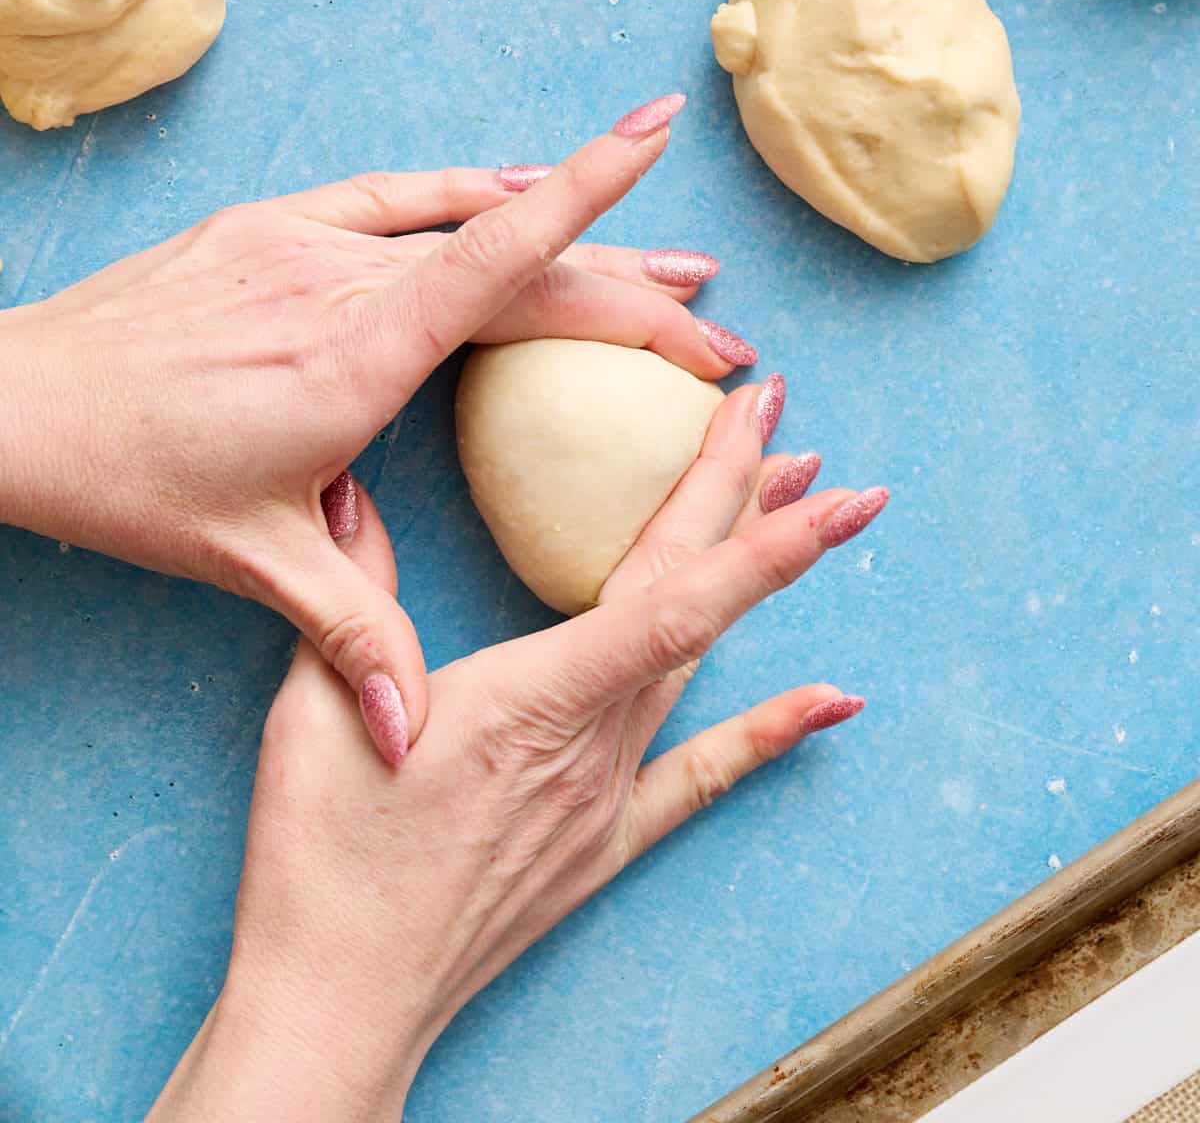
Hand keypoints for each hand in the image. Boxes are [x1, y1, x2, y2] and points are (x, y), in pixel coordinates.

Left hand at [0, 94, 752, 760]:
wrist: (14, 406)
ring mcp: (303, 243)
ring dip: (571, 236)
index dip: (589, 204)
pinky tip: (519, 189)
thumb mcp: (257, 565)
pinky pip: (396, 195)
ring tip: (660, 264)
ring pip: (467, 220)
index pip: (498, 263)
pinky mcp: (271, 228)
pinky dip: (471, 194)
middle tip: (715, 326)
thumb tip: (415, 742)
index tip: (655, 147)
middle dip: (630, 289)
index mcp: (354, 361)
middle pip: (516, 259)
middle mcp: (341, 283)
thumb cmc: (130, 481)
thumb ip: (355, 642)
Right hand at [148, 387, 887, 1120]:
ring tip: (800, 505)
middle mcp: (589, 743)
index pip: (668, 598)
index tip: (803, 456)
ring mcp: (606, 795)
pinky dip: (770, 730)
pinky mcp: (603, 838)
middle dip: (745, 497)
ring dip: (749, 578)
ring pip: (699, 663)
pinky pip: (702, 774)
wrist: (340, 997)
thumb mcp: (315, 709)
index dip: (746, 523)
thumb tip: (348, 492)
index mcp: (527, 700)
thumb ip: (351, 595)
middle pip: (691, 602)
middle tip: (787, 416)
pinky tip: (833, 698)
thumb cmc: (322, 858)